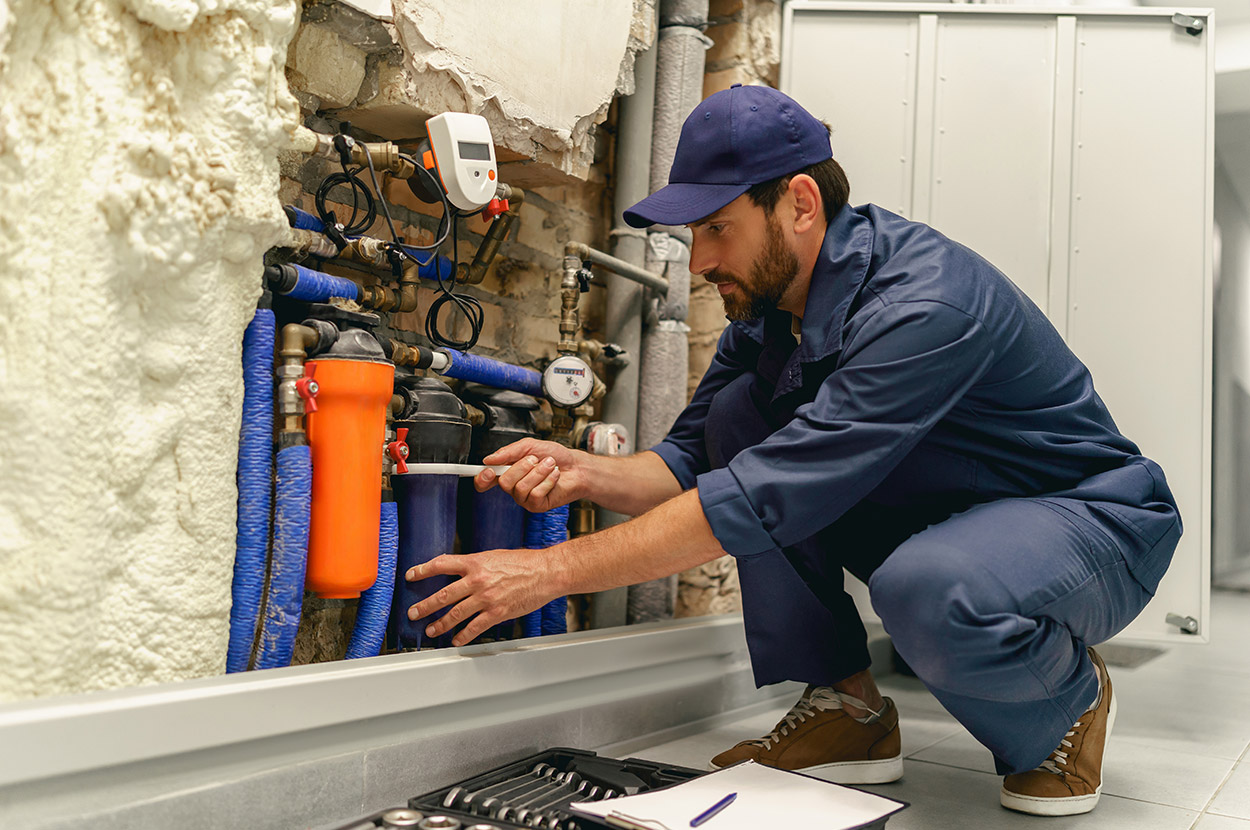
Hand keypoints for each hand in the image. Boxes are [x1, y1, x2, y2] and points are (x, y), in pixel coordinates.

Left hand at [406, 547, 561, 645]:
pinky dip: (463, 635)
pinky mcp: (497, 612)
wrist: (546, 572)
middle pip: (443, 594)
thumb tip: (461, 570)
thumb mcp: (494, 556)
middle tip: (413, 613)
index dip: (423, 570)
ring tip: (431, 630)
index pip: (442, 564)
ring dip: (440, 624)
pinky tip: (456, 640)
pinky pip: (475, 627)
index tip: (411, 575)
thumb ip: (476, 564)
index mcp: (475, 563)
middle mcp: (477, 580)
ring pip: (455, 614)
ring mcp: (486, 598)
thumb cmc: (524, 563)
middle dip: (425, 606)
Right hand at [474, 438, 588, 512]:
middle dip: (522, 467)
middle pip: (504, 482)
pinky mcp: (537, 505)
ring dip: (538, 472)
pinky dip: (548, 480)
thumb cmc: (555, 456)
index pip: (485, 481)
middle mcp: (514, 487)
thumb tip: (489, 459)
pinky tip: (554, 476)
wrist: (576, 466)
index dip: (482, 478)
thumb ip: (509, 451)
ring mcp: (524, 498)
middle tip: (535, 460)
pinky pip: (535, 494)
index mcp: (508, 471)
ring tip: (549, 466)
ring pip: (521, 488)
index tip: (487, 471)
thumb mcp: (530, 446)